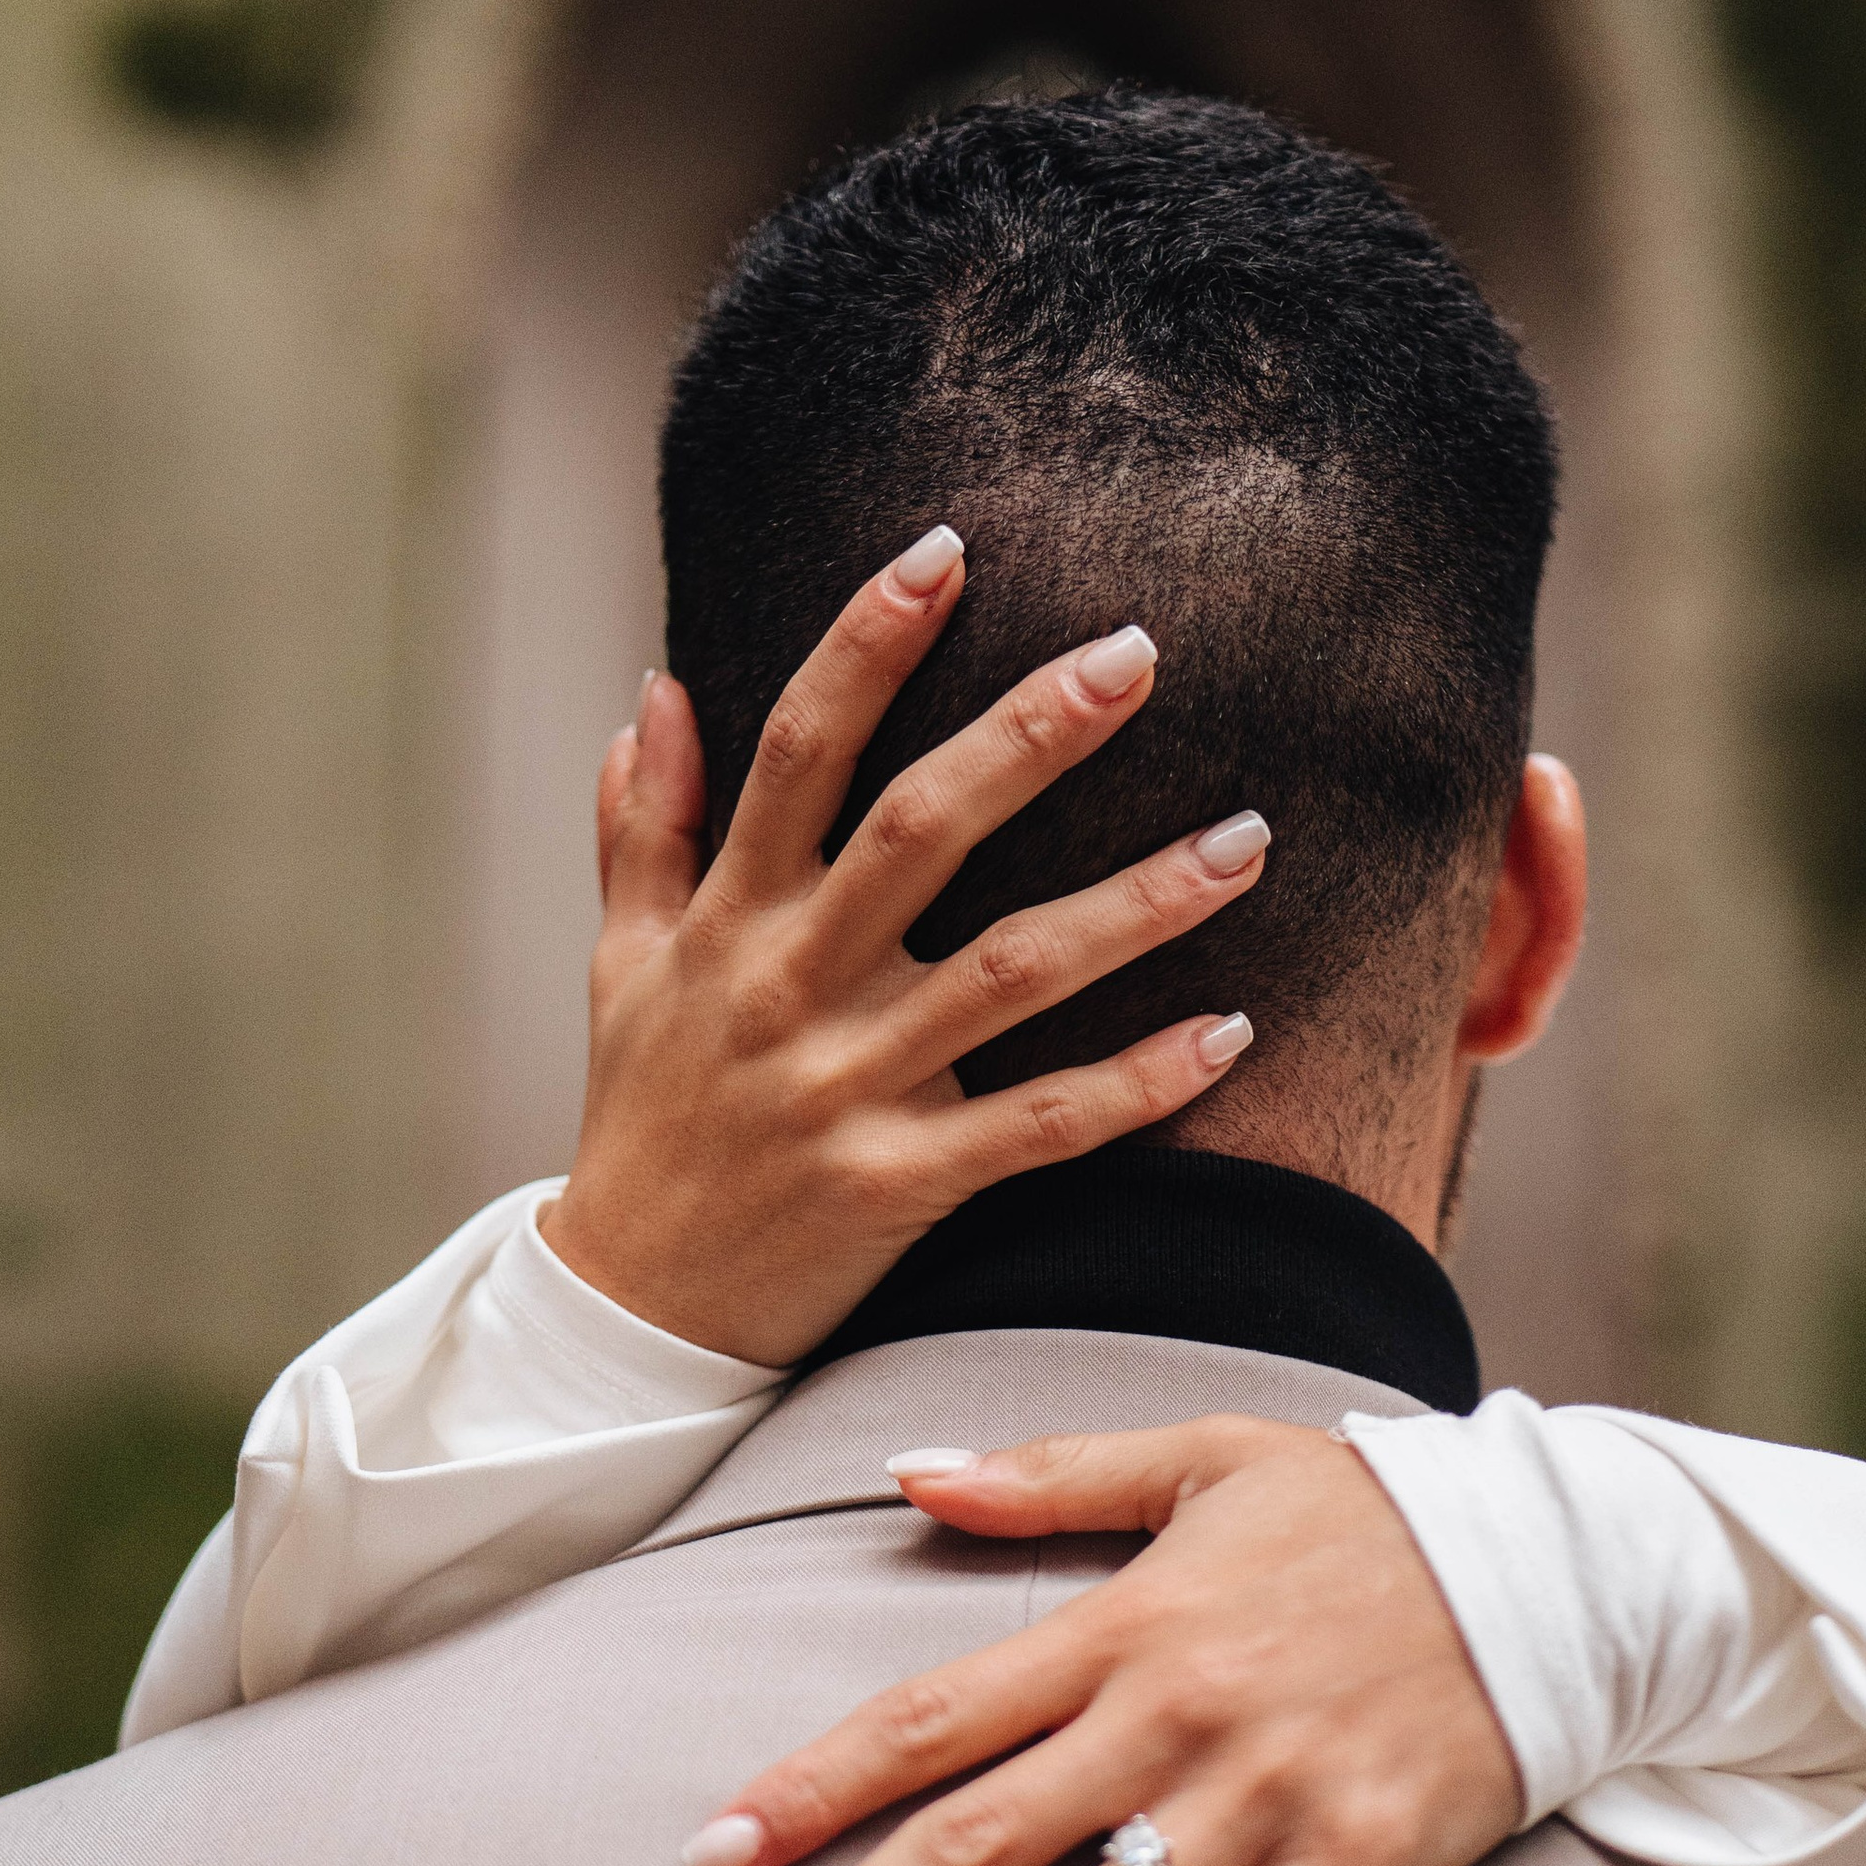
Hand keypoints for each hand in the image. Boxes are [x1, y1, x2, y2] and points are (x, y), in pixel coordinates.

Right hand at [541, 529, 1270, 1364]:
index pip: (797, 751)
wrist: (633, 1313)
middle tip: (1136, 654)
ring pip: (1012, 975)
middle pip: (919, 832)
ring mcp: (850, 1088)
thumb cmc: (643, 1119)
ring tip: (1247, 838)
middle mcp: (789, 986)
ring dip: (1137, 905)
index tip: (946, 552)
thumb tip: (656, 691)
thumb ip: (641, 828)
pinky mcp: (902, 1185)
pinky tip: (1233, 1032)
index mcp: (727, 918)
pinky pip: (1041, 1127)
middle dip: (1030, 737)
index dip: (866, 646)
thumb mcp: (618, 965)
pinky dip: (1138, 1082)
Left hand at [685, 1420, 1524, 1865]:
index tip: (707, 1864)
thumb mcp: (1201, 1455)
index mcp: (1120, 1628)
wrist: (1558, 1558)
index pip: (927, 1720)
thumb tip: (906, 1476)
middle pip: (974, 1847)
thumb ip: (1049, 1477)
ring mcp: (1262, 1809)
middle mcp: (1170, 1726)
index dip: (809, 1792)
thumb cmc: (1364, 1511)